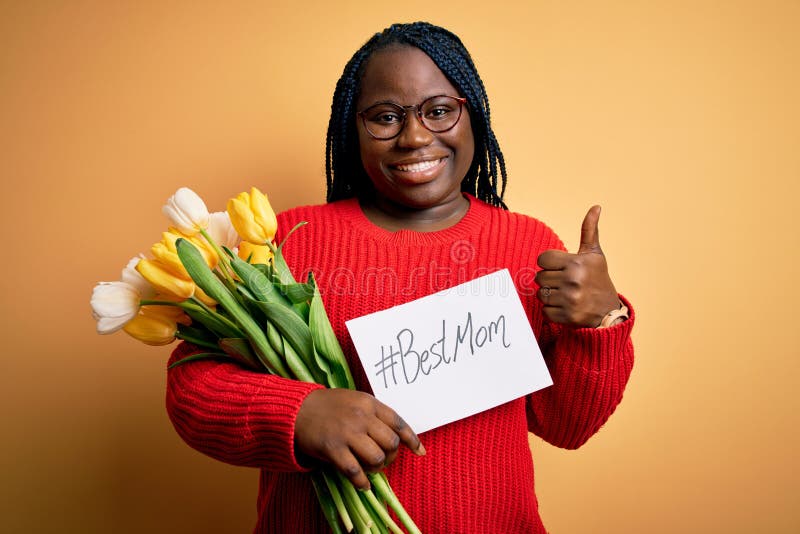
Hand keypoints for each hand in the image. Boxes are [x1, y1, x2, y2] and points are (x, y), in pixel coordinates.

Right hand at [295, 388, 424, 489]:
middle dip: (391, 456)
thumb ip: (374, 414)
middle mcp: (361, 416)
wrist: (297, 409)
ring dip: (377, 468)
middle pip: (390, 442)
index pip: (398, 422)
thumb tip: (396, 436)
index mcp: (369, 402)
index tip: (419, 451)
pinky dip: (362, 482)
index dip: (412, 439)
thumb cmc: (329, 406)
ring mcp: (347, 432)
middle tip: (383, 460)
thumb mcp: (355, 400)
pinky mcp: (332, 448)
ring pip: (376, 457)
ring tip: (370, 469)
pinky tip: (362, 484)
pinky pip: (355, 471)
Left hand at [535, 205, 620, 326]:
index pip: (542, 259)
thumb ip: (589, 230)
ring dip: (550, 295)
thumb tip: (595, 206)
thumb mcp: (595, 254)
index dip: (549, 264)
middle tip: (565, 283)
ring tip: (566, 295)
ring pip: (540, 294)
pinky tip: (566, 307)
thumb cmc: (599, 279)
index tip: (561, 268)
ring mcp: (569, 299)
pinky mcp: (566, 316)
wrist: (609, 312)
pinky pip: (544, 311)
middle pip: (539, 277)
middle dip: (549, 280)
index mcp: (576, 263)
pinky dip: (552, 310)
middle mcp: (572, 280)